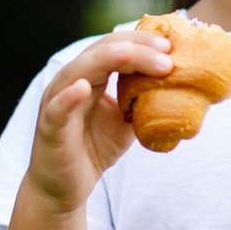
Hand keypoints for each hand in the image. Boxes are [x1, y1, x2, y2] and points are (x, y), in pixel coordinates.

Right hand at [28, 31, 172, 213]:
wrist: (65, 188)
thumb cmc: (95, 147)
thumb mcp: (128, 119)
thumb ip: (145, 98)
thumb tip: (181, 84)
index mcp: (90, 76)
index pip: (115, 46)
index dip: (142, 41)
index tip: (171, 45)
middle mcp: (71, 82)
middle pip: (101, 50)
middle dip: (135, 47)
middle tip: (166, 50)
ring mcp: (57, 102)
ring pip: (79, 71)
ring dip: (108, 60)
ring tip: (132, 54)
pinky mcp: (49, 128)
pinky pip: (57, 109)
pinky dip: (68, 97)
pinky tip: (83, 88)